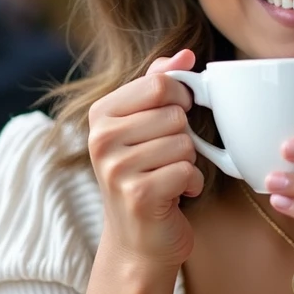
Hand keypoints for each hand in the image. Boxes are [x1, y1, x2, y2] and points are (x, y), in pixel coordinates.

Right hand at [88, 49, 202, 267]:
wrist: (139, 239)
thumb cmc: (147, 175)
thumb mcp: (146, 126)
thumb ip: (160, 86)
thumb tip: (185, 54)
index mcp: (101, 114)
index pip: (159, 83)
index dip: (180, 99)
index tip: (173, 119)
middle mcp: (101, 139)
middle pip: (175, 114)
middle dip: (184, 137)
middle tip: (166, 158)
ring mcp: (116, 169)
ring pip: (184, 143)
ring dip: (188, 162)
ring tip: (168, 176)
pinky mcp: (138, 195)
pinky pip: (188, 171)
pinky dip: (192, 184)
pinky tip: (176, 194)